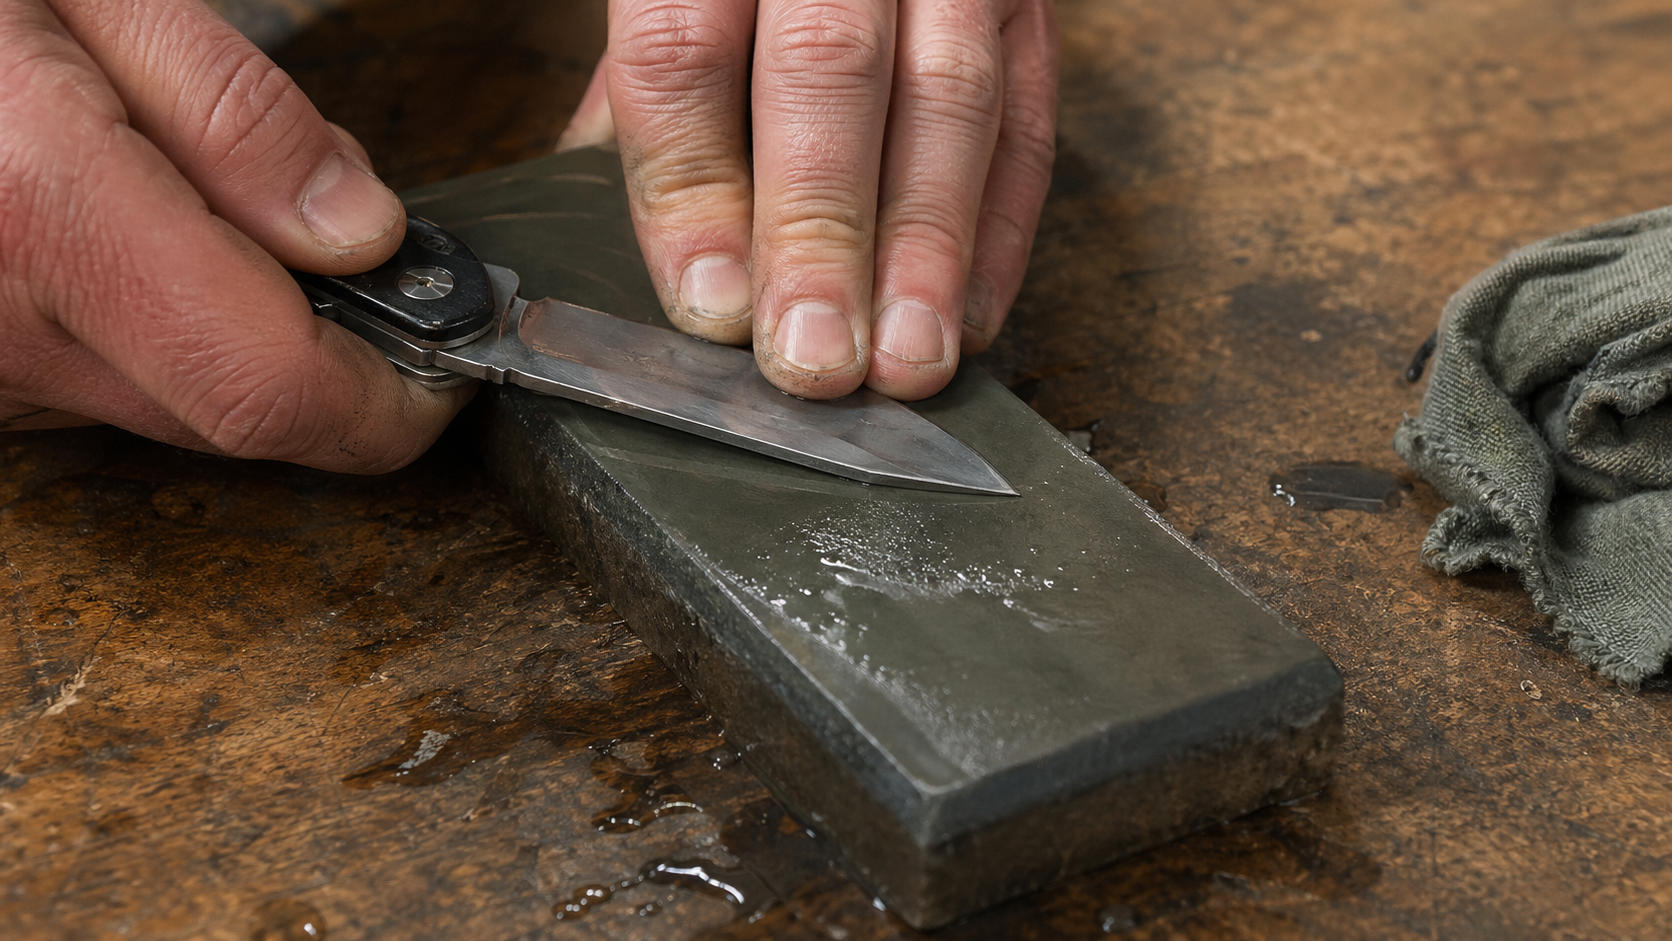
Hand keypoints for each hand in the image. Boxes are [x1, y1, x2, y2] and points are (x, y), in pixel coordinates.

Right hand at [0, 0, 471, 472]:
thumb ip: (229, 110)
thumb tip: (360, 233)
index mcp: (38, 211)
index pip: (267, 386)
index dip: (389, 396)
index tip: (454, 356)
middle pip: (239, 415)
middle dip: (338, 361)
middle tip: (367, 267)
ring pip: (177, 410)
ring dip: (250, 344)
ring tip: (224, 220)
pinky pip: (104, 390)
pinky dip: (167, 338)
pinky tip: (143, 244)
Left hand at [560, 0, 1058, 400]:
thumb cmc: (742, 1)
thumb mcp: (674, 22)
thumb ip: (655, 126)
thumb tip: (669, 280)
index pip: (682, 50)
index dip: (695, 188)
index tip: (712, 308)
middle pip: (825, 69)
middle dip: (820, 231)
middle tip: (816, 358)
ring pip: (949, 96)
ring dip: (928, 248)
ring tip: (905, 359)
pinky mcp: (1027, 7)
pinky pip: (1027, 125)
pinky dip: (1002, 233)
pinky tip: (966, 318)